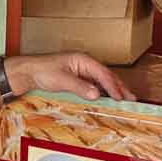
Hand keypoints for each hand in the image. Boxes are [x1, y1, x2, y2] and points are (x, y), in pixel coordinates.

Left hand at [8, 52, 135, 102]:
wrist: (29, 73)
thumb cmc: (43, 71)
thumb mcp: (61, 79)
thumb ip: (79, 86)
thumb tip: (96, 94)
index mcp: (83, 60)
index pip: (103, 74)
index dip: (114, 87)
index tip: (121, 98)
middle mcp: (85, 64)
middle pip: (107, 76)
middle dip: (120, 88)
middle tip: (132, 99)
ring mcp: (82, 71)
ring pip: (102, 81)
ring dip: (113, 90)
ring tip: (125, 100)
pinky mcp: (78, 78)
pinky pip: (95, 85)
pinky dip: (103, 92)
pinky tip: (108, 99)